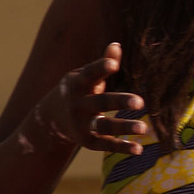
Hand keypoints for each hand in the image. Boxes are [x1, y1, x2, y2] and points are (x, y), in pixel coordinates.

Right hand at [30, 42, 146, 154]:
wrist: (49, 119)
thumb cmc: (77, 91)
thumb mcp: (84, 77)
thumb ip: (102, 64)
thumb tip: (117, 44)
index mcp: (78, 83)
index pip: (91, 74)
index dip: (101, 68)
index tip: (113, 64)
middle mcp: (78, 104)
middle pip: (101, 101)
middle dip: (120, 102)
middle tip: (140, 102)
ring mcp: (81, 123)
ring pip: (104, 125)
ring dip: (124, 127)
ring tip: (144, 128)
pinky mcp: (86, 140)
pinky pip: (105, 143)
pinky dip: (122, 147)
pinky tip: (139, 149)